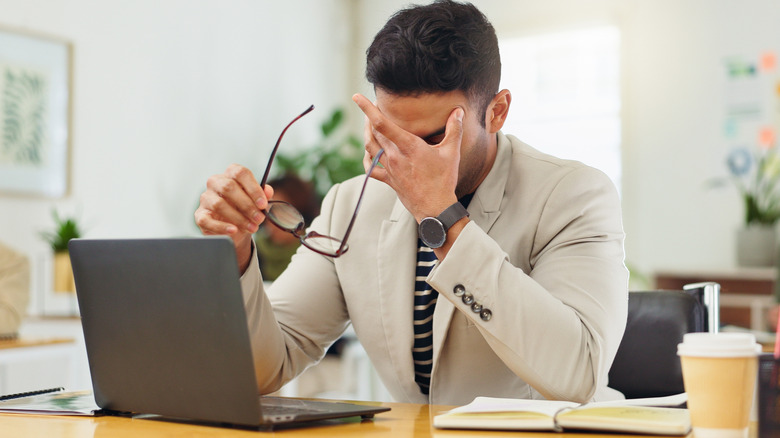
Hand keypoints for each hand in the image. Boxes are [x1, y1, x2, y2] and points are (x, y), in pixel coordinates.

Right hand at [195, 164, 273, 272]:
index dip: (253, 188)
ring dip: (238, 218)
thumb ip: (263, 195)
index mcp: (231, 174)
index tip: (263, 204)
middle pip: (229, 187)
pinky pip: (207, 220)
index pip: (240, 173)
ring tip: (251, 227)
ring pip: (219, 204)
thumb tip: (267, 191)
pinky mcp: (200, 214)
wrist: (235, 229)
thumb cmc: (245, 209)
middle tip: (259, 218)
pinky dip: (221, 227)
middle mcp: (216, 182)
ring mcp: (206, 198)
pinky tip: (233, 230)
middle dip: (247, 205)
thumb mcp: (257, 202)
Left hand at [352, 93, 463, 221]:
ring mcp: (389, 169)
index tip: (357, 97)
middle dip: (369, 116)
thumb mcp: (451, 153)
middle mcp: (394, 156)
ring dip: (366, 133)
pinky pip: (371, 167)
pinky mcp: (389, 180)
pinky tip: (368, 152)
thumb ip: (454, 129)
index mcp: (408, 146)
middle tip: (372, 106)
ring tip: (367, 123)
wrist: (435, 208)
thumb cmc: (443, 180)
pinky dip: (366, 157)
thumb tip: (458, 111)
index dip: (368, 108)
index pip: (382, 123)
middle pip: (373, 132)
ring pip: (369, 147)